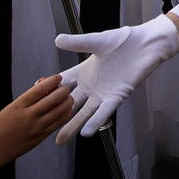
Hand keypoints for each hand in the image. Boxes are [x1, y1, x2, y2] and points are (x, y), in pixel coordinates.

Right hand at [0, 75, 73, 178]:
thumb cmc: (0, 126)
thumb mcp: (10, 108)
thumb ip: (27, 99)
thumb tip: (44, 87)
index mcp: (18, 106)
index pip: (38, 90)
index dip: (51, 82)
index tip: (58, 78)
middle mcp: (28, 116)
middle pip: (52, 100)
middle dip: (63, 92)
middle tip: (67, 88)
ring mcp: (36, 127)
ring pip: (58, 112)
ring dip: (67, 103)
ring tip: (70, 97)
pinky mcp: (40, 137)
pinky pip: (57, 124)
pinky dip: (65, 115)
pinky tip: (68, 110)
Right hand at [53, 15, 178, 143]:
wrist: (145, 44)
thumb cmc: (123, 41)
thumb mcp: (96, 42)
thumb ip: (77, 43)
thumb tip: (57, 39)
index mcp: (84, 72)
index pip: (62, 85)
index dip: (48, 93)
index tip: (32, 104)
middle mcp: (91, 85)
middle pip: (69, 104)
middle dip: (56, 117)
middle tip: (42, 131)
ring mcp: (103, 93)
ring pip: (85, 112)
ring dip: (73, 125)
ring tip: (60, 139)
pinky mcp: (117, 95)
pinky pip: (104, 111)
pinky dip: (95, 121)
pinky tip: (86, 132)